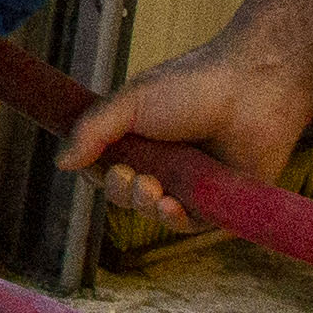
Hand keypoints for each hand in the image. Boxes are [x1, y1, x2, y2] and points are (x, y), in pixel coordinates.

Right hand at [57, 38, 312, 228]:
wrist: (252, 88)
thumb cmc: (193, 85)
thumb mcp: (129, 102)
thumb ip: (92, 132)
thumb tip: (60, 164)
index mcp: (142, 138)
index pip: (106, 168)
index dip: (99, 173)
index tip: (103, 164)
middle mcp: (166, 163)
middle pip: (126, 196)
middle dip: (122, 191)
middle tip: (136, 176)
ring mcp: (193, 184)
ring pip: (155, 214)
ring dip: (146, 207)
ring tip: (155, 189)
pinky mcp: (221, 203)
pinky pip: (190, 226)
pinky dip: (174, 221)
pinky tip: (171, 208)